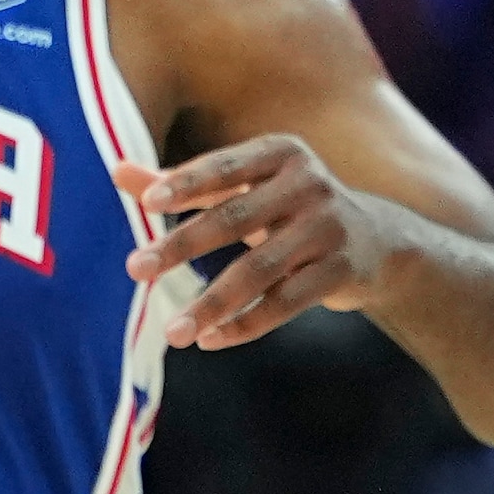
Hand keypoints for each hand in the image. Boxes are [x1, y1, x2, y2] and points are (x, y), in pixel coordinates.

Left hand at [122, 137, 414, 351]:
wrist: (377, 241)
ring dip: (211, 302)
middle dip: (182, 245)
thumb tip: (116, 169)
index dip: (187, 183)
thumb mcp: (245, 188)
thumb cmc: (288, 208)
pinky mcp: (342, 270)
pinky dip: (246, 324)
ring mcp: (329, 227)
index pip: (225, 168)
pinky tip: (210, 340)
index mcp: (280, 153)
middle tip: (135, 269)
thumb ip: (183, 182)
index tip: (148, 205)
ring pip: (261, 269)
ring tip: (171, 332)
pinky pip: (287, 302)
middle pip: (235, 217)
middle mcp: (308, 183)